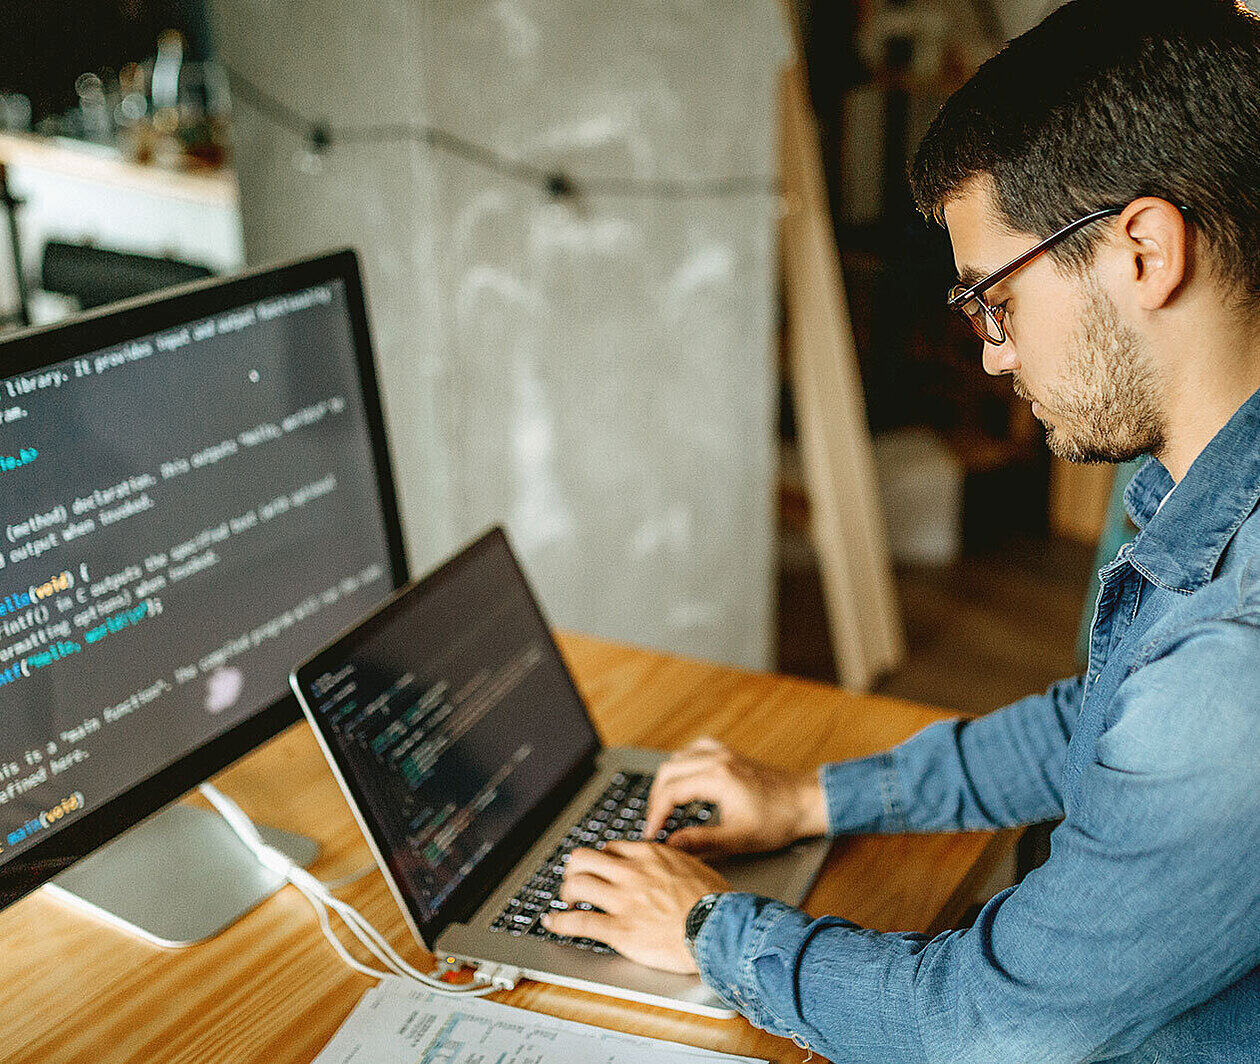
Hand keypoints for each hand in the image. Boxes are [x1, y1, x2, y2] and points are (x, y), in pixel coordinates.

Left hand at [542, 841, 729, 972]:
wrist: (719, 929)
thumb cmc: (715, 902)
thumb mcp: (695, 866)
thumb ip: (674, 861)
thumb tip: (671, 859)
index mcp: (649, 855)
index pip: (611, 847)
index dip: (602, 859)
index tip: (600, 868)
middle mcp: (631, 872)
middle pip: (583, 858)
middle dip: (574, 869)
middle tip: (575, 880)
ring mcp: (623, 900)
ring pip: (577, 884)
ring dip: (566, 893)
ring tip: (565, 900)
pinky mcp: (620, 929)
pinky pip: (579, 921)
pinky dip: (560, 922)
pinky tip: (552, 922)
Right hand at [644, 737, 827, 857]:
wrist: (806, 802)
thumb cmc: (779, 821)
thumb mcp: (739, 839)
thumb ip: (701, 842)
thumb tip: (671, 845)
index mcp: (717, 778)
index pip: (670, 792)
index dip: (655, 815)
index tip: (651, 835)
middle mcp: (717, 759)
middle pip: (668, 772)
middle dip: (656, 799)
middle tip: (655, 823)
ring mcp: (723, 753)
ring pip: (679, 758)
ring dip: (667, 782)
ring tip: (666, 807)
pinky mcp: (730, 754)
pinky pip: (695, 750)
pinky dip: (683, 765)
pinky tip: (685, 779)